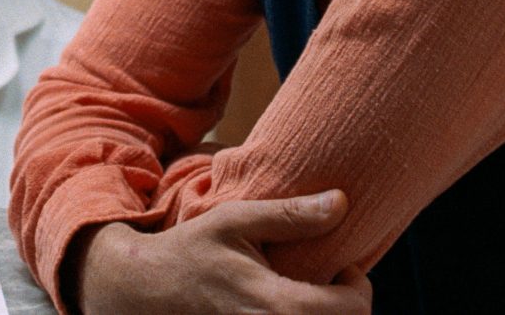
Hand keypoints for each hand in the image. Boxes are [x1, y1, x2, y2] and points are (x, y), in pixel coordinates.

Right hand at [78, 190, 371, 313]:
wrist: (146, 292)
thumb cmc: (192, 251)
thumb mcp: (235, 220)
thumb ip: (290, 215)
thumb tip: (341, 202)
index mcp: (277, 304)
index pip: (352, 308)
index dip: (358, 284)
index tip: (342, 266)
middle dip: (346, 303)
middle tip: (330, 280)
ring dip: (326, 314)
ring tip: (311, 295)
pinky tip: (288, 308)